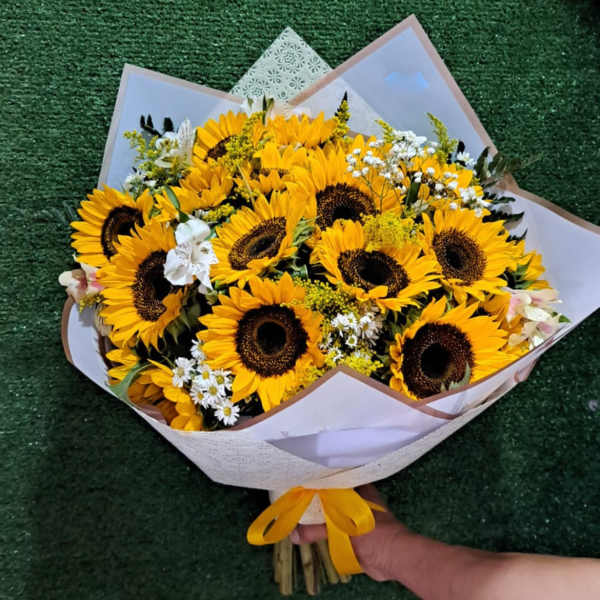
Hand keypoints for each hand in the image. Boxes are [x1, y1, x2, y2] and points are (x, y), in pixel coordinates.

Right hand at [289, 484, 411, 580]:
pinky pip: (333, 531)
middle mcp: (355, 500)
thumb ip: (316, 529)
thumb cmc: (372, 531)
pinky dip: (322, 533)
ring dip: (317, 518)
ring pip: (331, 515)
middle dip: (313, 501)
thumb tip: (293, 534)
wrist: (392, 557)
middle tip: (293, 500)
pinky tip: (307, 532)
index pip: (332, 479)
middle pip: (330, 498)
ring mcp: (354, 518)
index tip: (298, 482)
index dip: (316, 481)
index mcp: (357, 488)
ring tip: (296, 515)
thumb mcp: (341, 525)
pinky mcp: (353, 535)